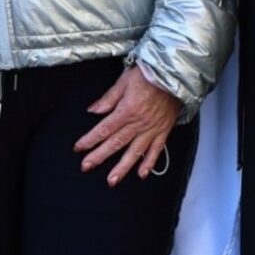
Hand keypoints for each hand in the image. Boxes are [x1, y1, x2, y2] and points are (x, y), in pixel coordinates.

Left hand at [76, 65, 180, 184]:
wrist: (175, 74)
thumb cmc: (149, 75)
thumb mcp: (124, 81)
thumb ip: (109, 98)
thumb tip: (93, 111)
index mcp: (126, 110)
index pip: (104, 129)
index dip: (90, 139)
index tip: (78, 148)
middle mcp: (138, 123)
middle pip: (115, 143)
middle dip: (99, 156)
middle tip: (86, 167)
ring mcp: (152, 129)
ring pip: (135, 152)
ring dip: (122, 168)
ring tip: (112, 180)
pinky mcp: (163, 131)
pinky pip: (156, 150)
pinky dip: (150, 163)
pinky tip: (142, 174)